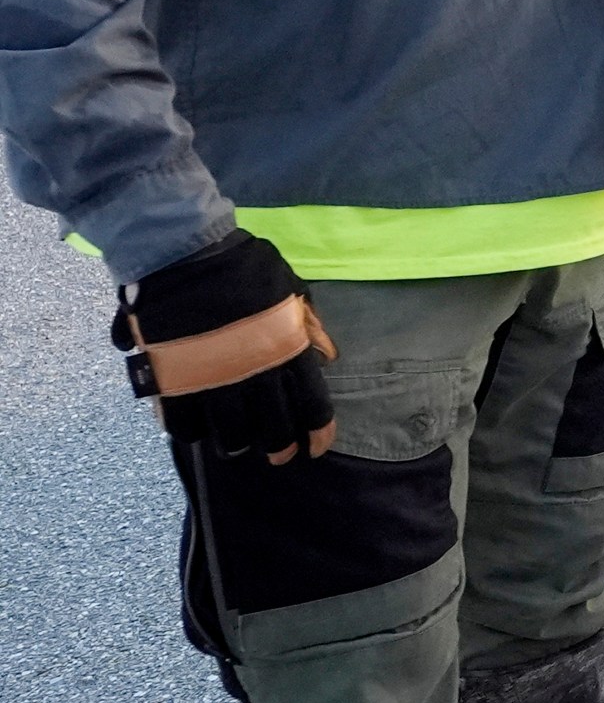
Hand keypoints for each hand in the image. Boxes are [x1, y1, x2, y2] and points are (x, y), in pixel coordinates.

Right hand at [113, 229, 336, 465]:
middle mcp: (254, 373)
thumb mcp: (287, 285)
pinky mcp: (175, 383)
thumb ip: (308, 322)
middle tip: (278, 452)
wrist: (183, 250)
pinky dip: (192, 432)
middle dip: (280, 447)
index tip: (317, 446)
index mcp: (286, 348)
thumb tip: (328, 356)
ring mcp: (214, 381)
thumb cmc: (239, 263)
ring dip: (238, 444)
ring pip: (232, 436)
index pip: (312, 404)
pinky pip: (185, 426)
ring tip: (238, 444)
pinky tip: (196, 430)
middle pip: (274, 430)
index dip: (318, 432)